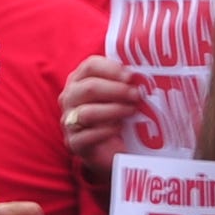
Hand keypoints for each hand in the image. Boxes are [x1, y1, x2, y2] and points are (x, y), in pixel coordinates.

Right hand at [60, 54, 142, 172]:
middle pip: (89, 88)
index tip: (130, 77)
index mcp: (80, 79)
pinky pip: (86, 136)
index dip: (112, 69)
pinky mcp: (74, 143)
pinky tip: (118, 130)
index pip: (90, 66)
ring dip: (113, 110)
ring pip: (86, 112)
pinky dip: (105, 132)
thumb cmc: (117, 114)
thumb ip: (127, 81)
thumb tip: (144, 73)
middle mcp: (70, 97)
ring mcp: (69, 121)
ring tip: (131, 112)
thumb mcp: (121, 94)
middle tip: (136, 95)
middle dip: (116, 90)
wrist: (111, 148)